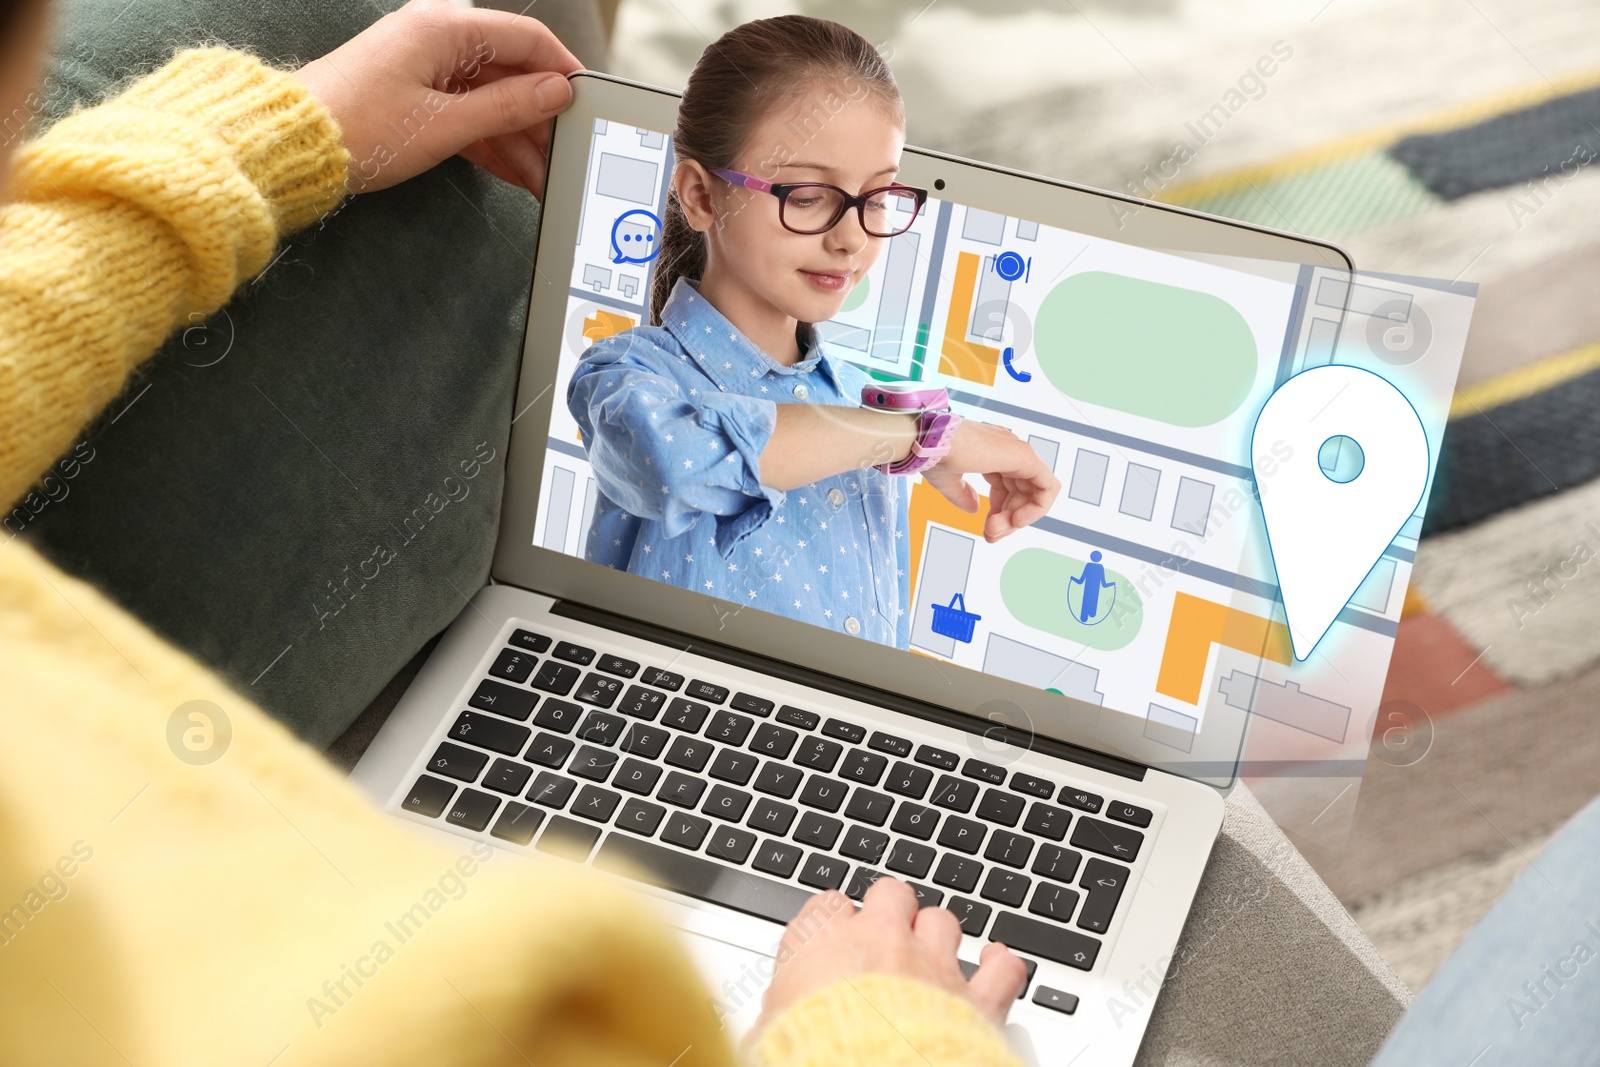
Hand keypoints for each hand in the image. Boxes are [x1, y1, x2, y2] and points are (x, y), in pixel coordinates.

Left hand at [290, 0, 582, 196]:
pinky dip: (490, 144)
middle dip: (540, 119)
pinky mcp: (414, 97)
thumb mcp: (445, 125)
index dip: (562, 71)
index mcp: (445, 29)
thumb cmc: (355, 128)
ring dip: (518, 140)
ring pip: (491, 100)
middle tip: (564, 155)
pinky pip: (467, 115)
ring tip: (541, 179)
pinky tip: (514, 173)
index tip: (587, 102)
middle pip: (511, 74)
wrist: (293, 148)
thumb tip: (554, 92)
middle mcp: (436, 40)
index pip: (527, 38)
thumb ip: (507, 108)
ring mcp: (424, 69)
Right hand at [753, 879, 1026, 1037]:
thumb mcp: (767, 1035)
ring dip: (940, 938)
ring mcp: (931, 965)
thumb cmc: (808, 1055)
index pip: (827, 904)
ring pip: (944, 921)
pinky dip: (1001, 967)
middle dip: (891, 914)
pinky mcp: (975, 1000)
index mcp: (823, 944)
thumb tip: (764, 1029)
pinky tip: (996, 968)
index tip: (831, 940)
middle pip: (891, 895)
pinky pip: (1002, 967)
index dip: (832, 922)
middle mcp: (880, 941)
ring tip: (933, 960)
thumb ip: (776, 1015)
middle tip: (885, 942)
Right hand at [922, 420, 1060, 541]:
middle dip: (1008, 520)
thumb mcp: (949, 481)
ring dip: (1018, 518)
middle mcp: (1008, 449)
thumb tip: (975, 508)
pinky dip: (1036, 508)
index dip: (1000, 512)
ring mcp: (1018, 451)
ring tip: (995, 530)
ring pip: (1036, 493)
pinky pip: (1047, 487)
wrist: (928, 443)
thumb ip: (963, 495)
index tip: (987, 531)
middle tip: (991, 536)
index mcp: (992, 452)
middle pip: (1022, 493)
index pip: (1008, 487)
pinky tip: (1016, 521)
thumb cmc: (932, 456)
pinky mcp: (1025, 456)